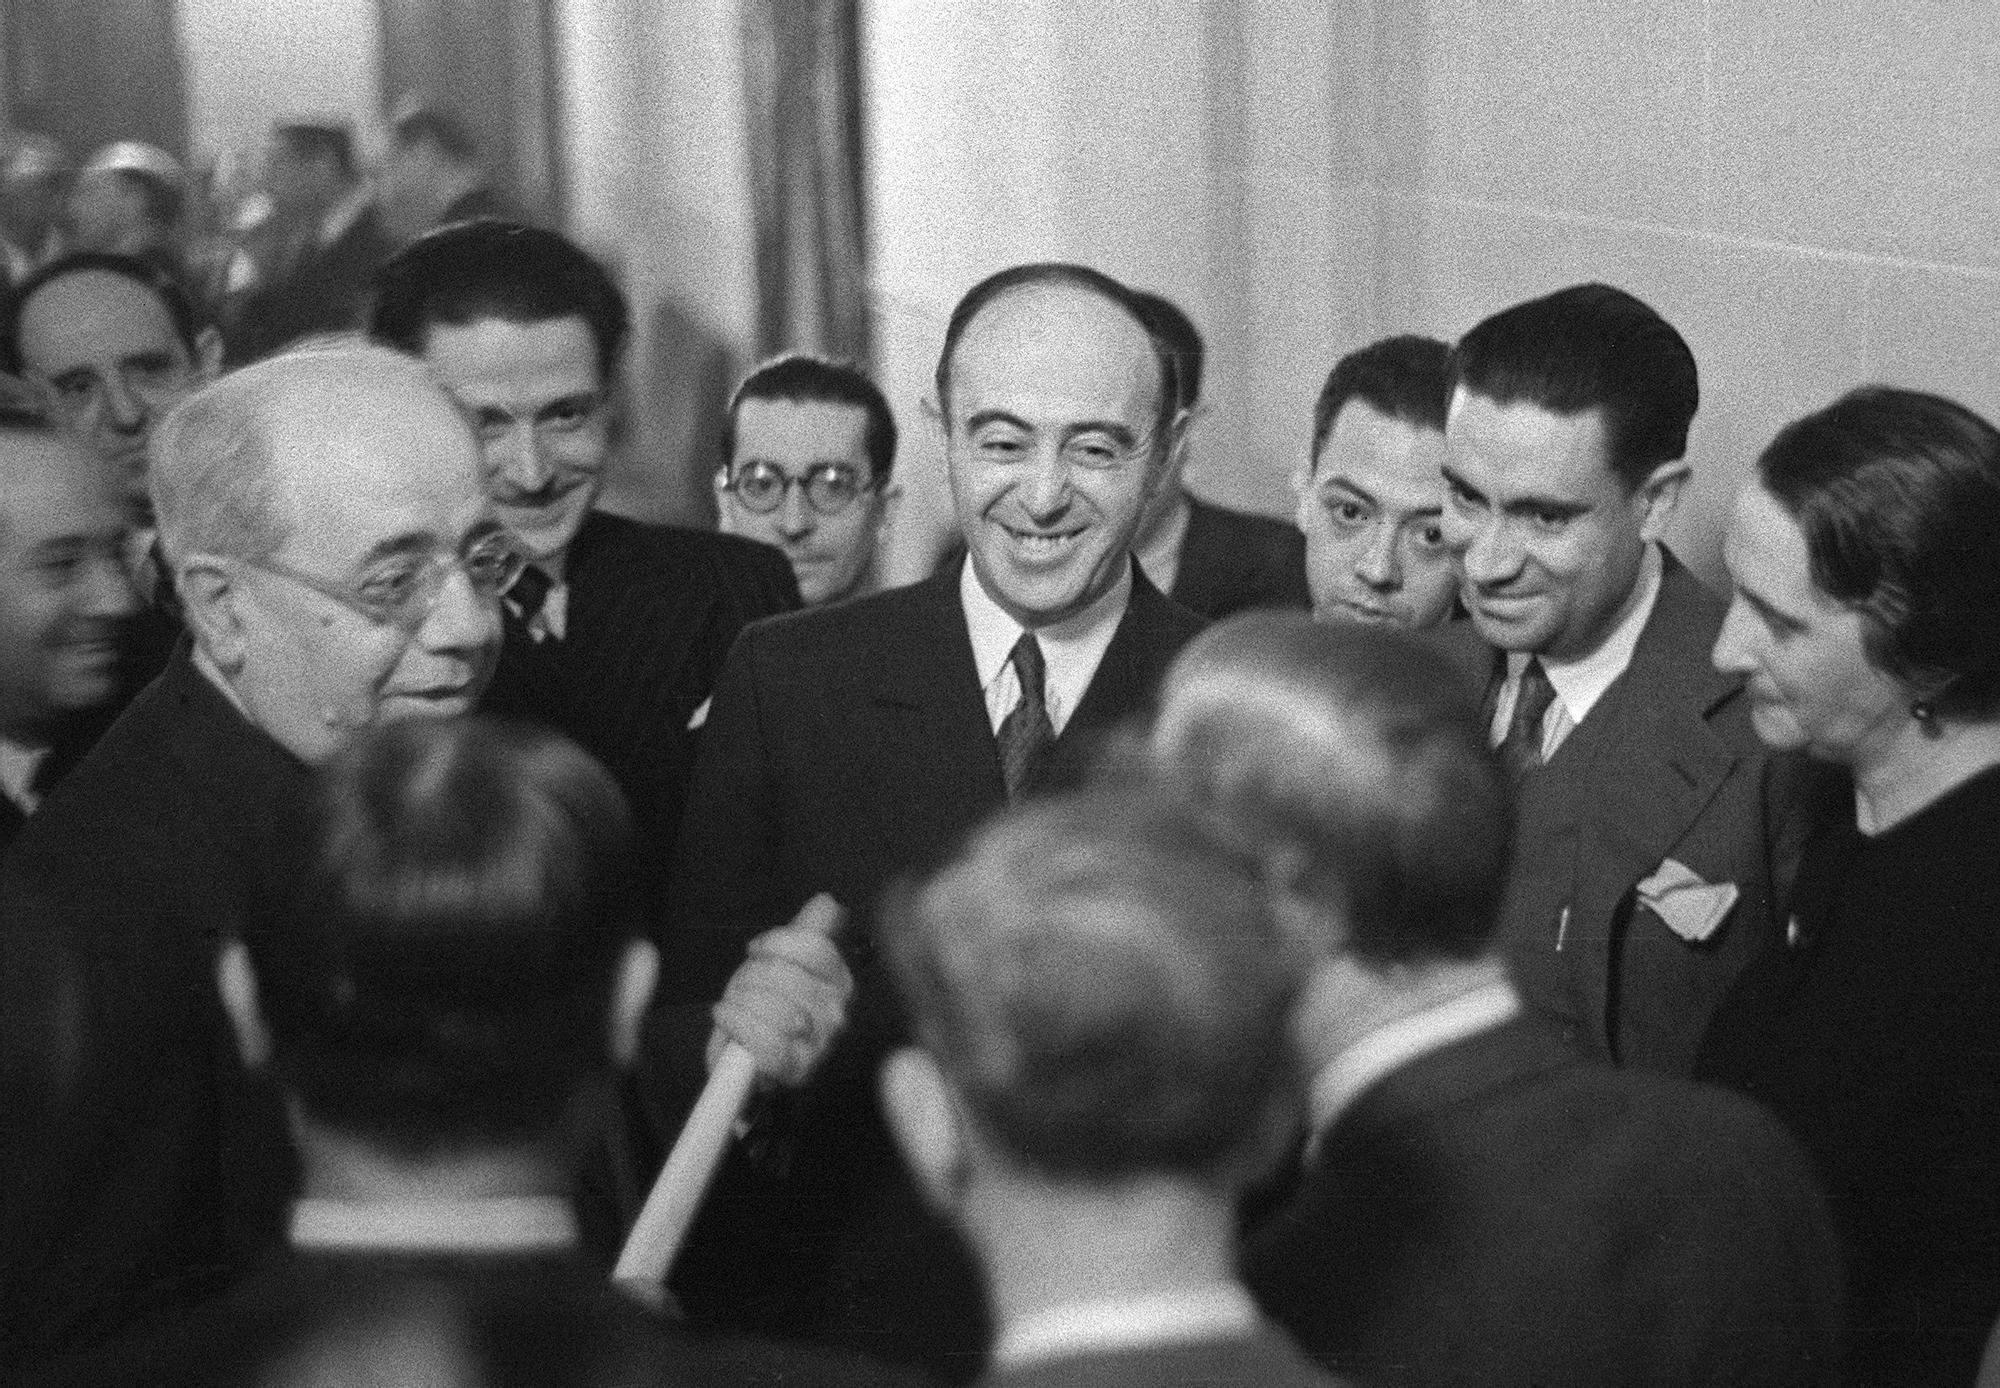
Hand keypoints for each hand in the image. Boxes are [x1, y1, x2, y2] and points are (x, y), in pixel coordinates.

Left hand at [707, 893, 850, 1086]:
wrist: (752, 1061)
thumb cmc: (769, 1007)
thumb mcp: (784, 963)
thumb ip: (807, 931)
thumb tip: (827, 901)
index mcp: (839, 981)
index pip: (815, 948)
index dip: (777, 943)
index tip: (756, 950)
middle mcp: (836, 1013)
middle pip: (789, 978)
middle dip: (753, 977)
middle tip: (742, 987)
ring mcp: (819, 1045)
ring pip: (777, 1011)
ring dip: (742, 1002)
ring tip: (733, 1005)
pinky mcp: (796, 1071)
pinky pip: (766, 1043)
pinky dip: (738, 1025)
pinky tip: (727, 1017)